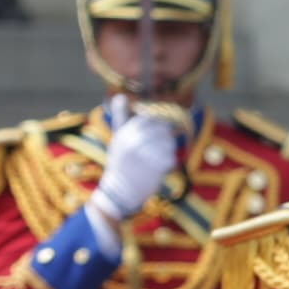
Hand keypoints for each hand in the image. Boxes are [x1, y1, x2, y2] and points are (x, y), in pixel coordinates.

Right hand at [90, 103, 184, 221]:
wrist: (119, 193)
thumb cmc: (120, 163)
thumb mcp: (117, 138)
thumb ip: (121, 117)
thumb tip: (121, 96)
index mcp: (125, 133)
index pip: (150, 120)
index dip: (157, 126)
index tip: (157, 134)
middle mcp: (133, 142)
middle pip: (162, 131)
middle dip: (166, 137)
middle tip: (162, 147)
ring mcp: (144, 156)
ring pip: (169, 144)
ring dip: (169, 151)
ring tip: (160, 158)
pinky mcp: (154, 169)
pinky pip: (171, 159)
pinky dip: (170, 164)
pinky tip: (160, 169)